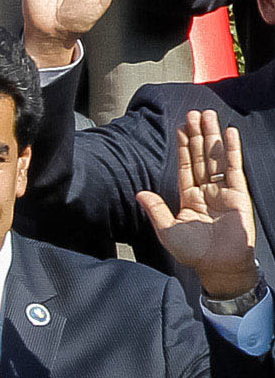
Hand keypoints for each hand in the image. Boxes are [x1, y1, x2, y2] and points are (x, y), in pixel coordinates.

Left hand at [137, 109, 261, 299]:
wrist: (218, 265)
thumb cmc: (194, 252)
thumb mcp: (167, 229)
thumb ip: (155, 209)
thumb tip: (139, 193)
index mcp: (189, 199)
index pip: (185, 167)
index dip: (183, 147)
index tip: (180, 128)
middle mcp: (206, 191)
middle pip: (201, 157)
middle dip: (197, 135)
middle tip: (194, 112)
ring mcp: (223, 191)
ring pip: (216, 157)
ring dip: (212, 136)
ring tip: (207, 115)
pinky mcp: (238, 193)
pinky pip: (233, 167)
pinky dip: (231, 149)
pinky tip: (228, 133)